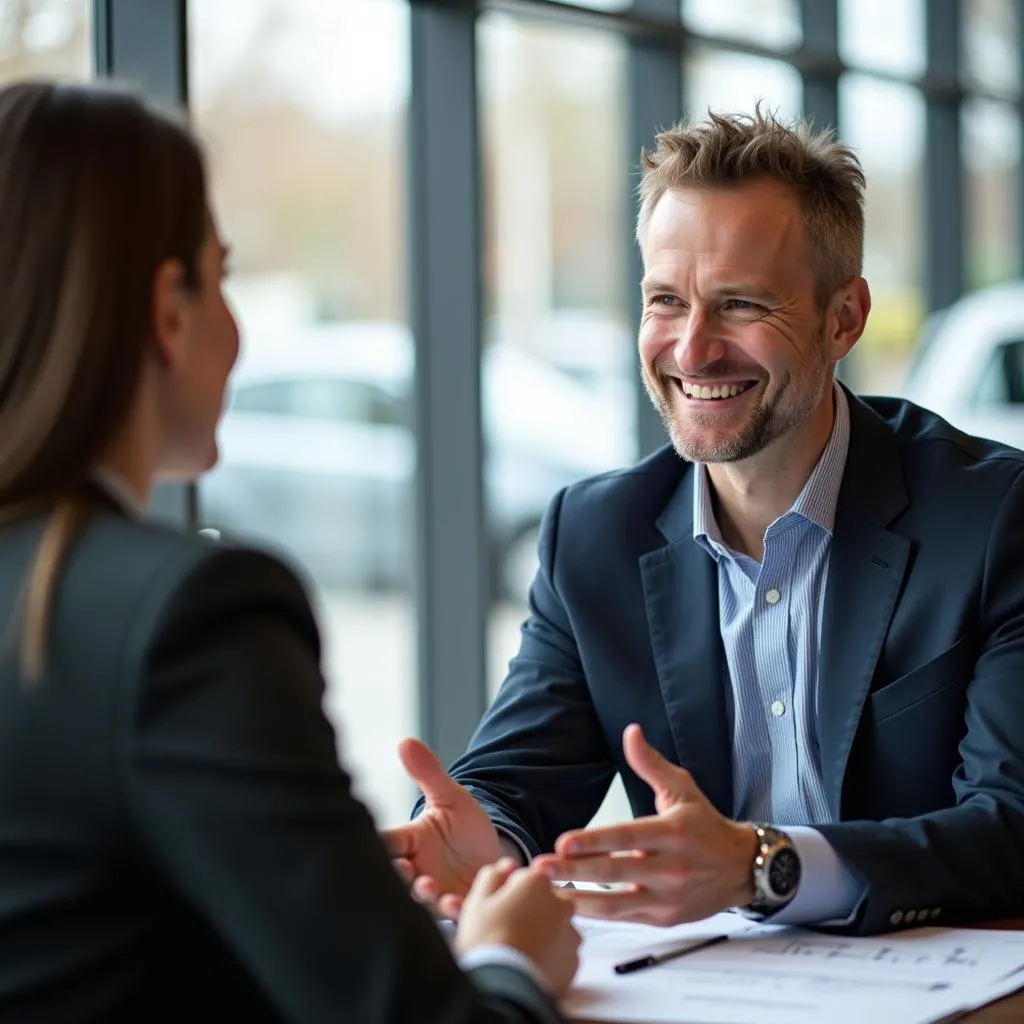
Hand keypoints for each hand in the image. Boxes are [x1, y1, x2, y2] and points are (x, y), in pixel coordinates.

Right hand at [382, 737, 501, 914]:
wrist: (494, 852)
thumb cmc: (465, 826)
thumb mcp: (451, 797)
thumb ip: (428, 773)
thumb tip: (405, 741)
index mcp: (410, 840)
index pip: (387, 842)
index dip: (383, 846)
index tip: (386, 846)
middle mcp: (416, 868)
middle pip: (398, 876)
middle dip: (400, 877)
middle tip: (408, 871)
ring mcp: (434, 890)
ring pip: (420, 900)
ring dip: (423, 897)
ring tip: (431, 890)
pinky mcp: (454, 906)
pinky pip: (448, 914)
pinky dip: (452, 911)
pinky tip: (459, 904)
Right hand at [456, 858, 580, 996]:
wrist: (504, 986)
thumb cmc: (488, 940)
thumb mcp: (478, 900)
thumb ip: (493, 875)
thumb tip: (507, 866)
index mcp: (538, 882)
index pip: (525, 878)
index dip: (509, 893)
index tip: (499, 908)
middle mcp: (561, 903)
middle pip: (544, 901)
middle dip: (529, 911)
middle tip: (506, 930)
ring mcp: (570, 933)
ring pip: (555, 926)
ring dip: (541, 933)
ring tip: (517, 950)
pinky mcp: (573, 962)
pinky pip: (561, 952)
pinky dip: (549, 956)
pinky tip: (529, 964)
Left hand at [534, 724, 757, 925]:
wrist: (741, 868)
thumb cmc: (705, 825)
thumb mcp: (682, 789)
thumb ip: (651, 763)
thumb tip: (630, 732)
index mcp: (671, 833)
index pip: (626, 837)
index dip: (594, 841)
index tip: (563, 843)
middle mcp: (670, 867)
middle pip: (615, 871)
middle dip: (574, 871)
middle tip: (542, 867)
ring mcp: (667, 897)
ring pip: (616, 903)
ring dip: (578, 897)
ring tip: (547, 891)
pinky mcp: (664, 918)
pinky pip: (624, 917)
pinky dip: (597, 913)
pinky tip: (571, 905)